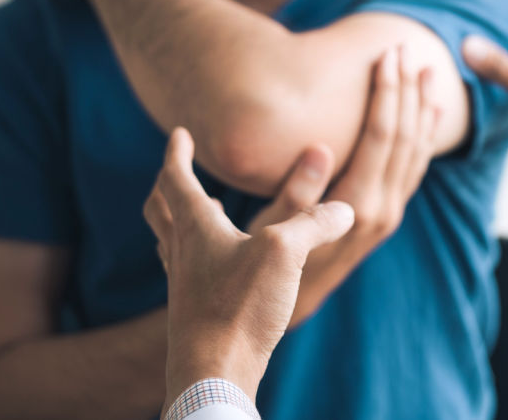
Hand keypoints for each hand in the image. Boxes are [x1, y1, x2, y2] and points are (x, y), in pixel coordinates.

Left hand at [143, 128, 353, 406]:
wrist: (214, 373)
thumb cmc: (239, 307)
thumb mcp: (285, 252)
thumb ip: (315, 223)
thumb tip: (346, 209)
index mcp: (196, 226)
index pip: (176, 178)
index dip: (177, 153)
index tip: (180, 134)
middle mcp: (183, 251)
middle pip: (161, 208)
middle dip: (168, 183)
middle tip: (178, 170)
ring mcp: (185, 283)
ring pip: (171, 240)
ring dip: (180, 218)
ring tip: (201, 212)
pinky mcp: (195, 310)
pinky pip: (187, 269)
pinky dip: (197, 253)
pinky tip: (222, 264)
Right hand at [248, 46, 441, 325]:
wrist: (292, 305)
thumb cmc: (269, 260)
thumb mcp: (273, 228)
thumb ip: (298, 191)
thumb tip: (320, 147)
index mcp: (355, 205)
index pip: (381, 136)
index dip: (386, 92)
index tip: (388, 55)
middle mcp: (381, 209)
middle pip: (405, 136)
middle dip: (407, 89)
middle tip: (408, 48)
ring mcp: (389, 214)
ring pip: (417, 152)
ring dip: (422, 109)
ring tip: (429, 71)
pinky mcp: (388, 216)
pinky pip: (415, 169)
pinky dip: (425, 137)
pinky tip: (430, 115)